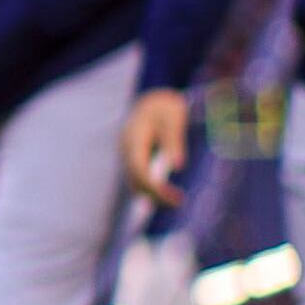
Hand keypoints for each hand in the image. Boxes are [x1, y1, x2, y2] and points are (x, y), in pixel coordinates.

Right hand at [122, 85, 190, 209]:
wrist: (154, 102)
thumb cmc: (166, 108)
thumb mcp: (174, 118)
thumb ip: (174, 140)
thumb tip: (177, 166)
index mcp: (133, 138)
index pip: (139, 169)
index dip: (154, 187)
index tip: (174, 197)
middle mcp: (126, 149)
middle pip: (135, 179)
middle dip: (155, 194)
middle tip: (179, 202)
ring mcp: (127, 155)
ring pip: (135, 181)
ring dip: (153, 194)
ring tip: (176, 200)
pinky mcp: (134, 160)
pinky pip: (139, 178)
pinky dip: (151, 188)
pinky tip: (168, 195)